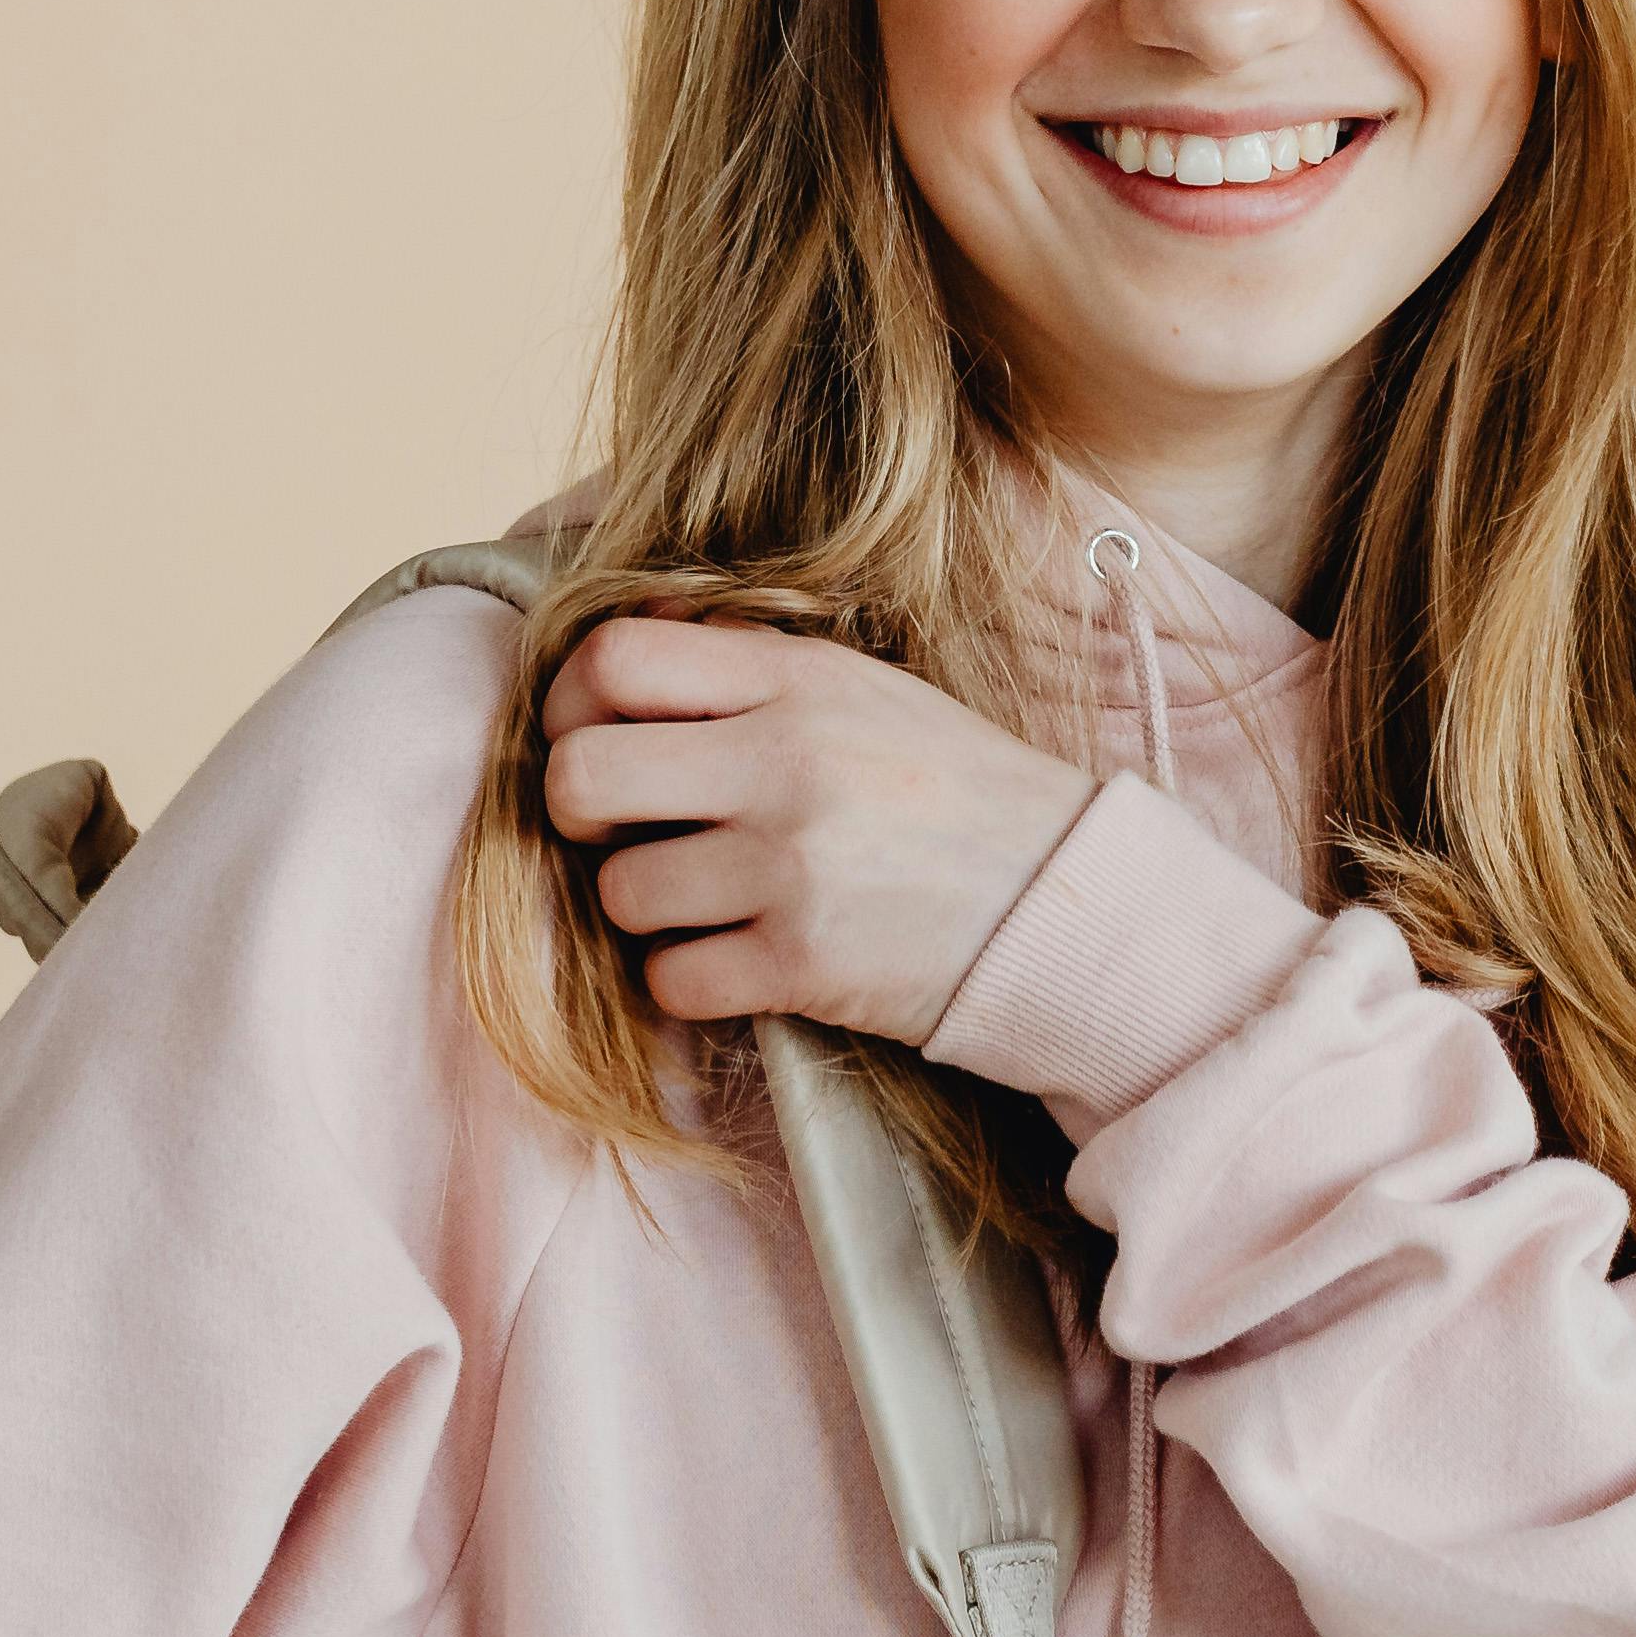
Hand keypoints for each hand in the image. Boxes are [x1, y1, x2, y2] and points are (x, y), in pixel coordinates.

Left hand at [538, 612, 1094, 1039]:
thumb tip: (609, 657)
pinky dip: (688, 978)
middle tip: (624, 828)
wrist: (1067, 897)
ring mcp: (791, 866)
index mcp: (795, 678)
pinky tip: (740, 957)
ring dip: (646, 906)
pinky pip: (668, 979)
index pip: (612, 660)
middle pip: (579, 776)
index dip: (568, 702)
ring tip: (710, 898)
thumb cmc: (952, 790)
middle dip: (579, 813)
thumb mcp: (860, 690)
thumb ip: (744, 669)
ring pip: (619, 891)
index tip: (590, 735)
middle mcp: (785, 761)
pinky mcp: (801, 964)